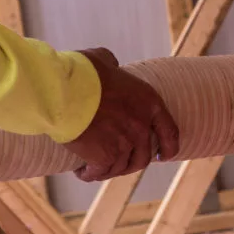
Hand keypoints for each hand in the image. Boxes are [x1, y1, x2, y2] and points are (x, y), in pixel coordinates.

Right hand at [62, 47, 179, 181]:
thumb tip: (112, 65)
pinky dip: (91, 174)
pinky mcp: (105, 157)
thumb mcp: (104, 59)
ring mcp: (125, 144)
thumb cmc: (81, 73)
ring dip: (110, 169)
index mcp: (149, 103)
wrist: (62, 91)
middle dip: (132, 162)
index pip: (170, 133)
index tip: (164, 156)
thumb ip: (114, 65)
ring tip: (96, 167)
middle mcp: (141, 126)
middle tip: (119, 162)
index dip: (169, 147)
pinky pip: (100, 172)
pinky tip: (82, 172)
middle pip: (144, 156)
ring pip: (122, 167)